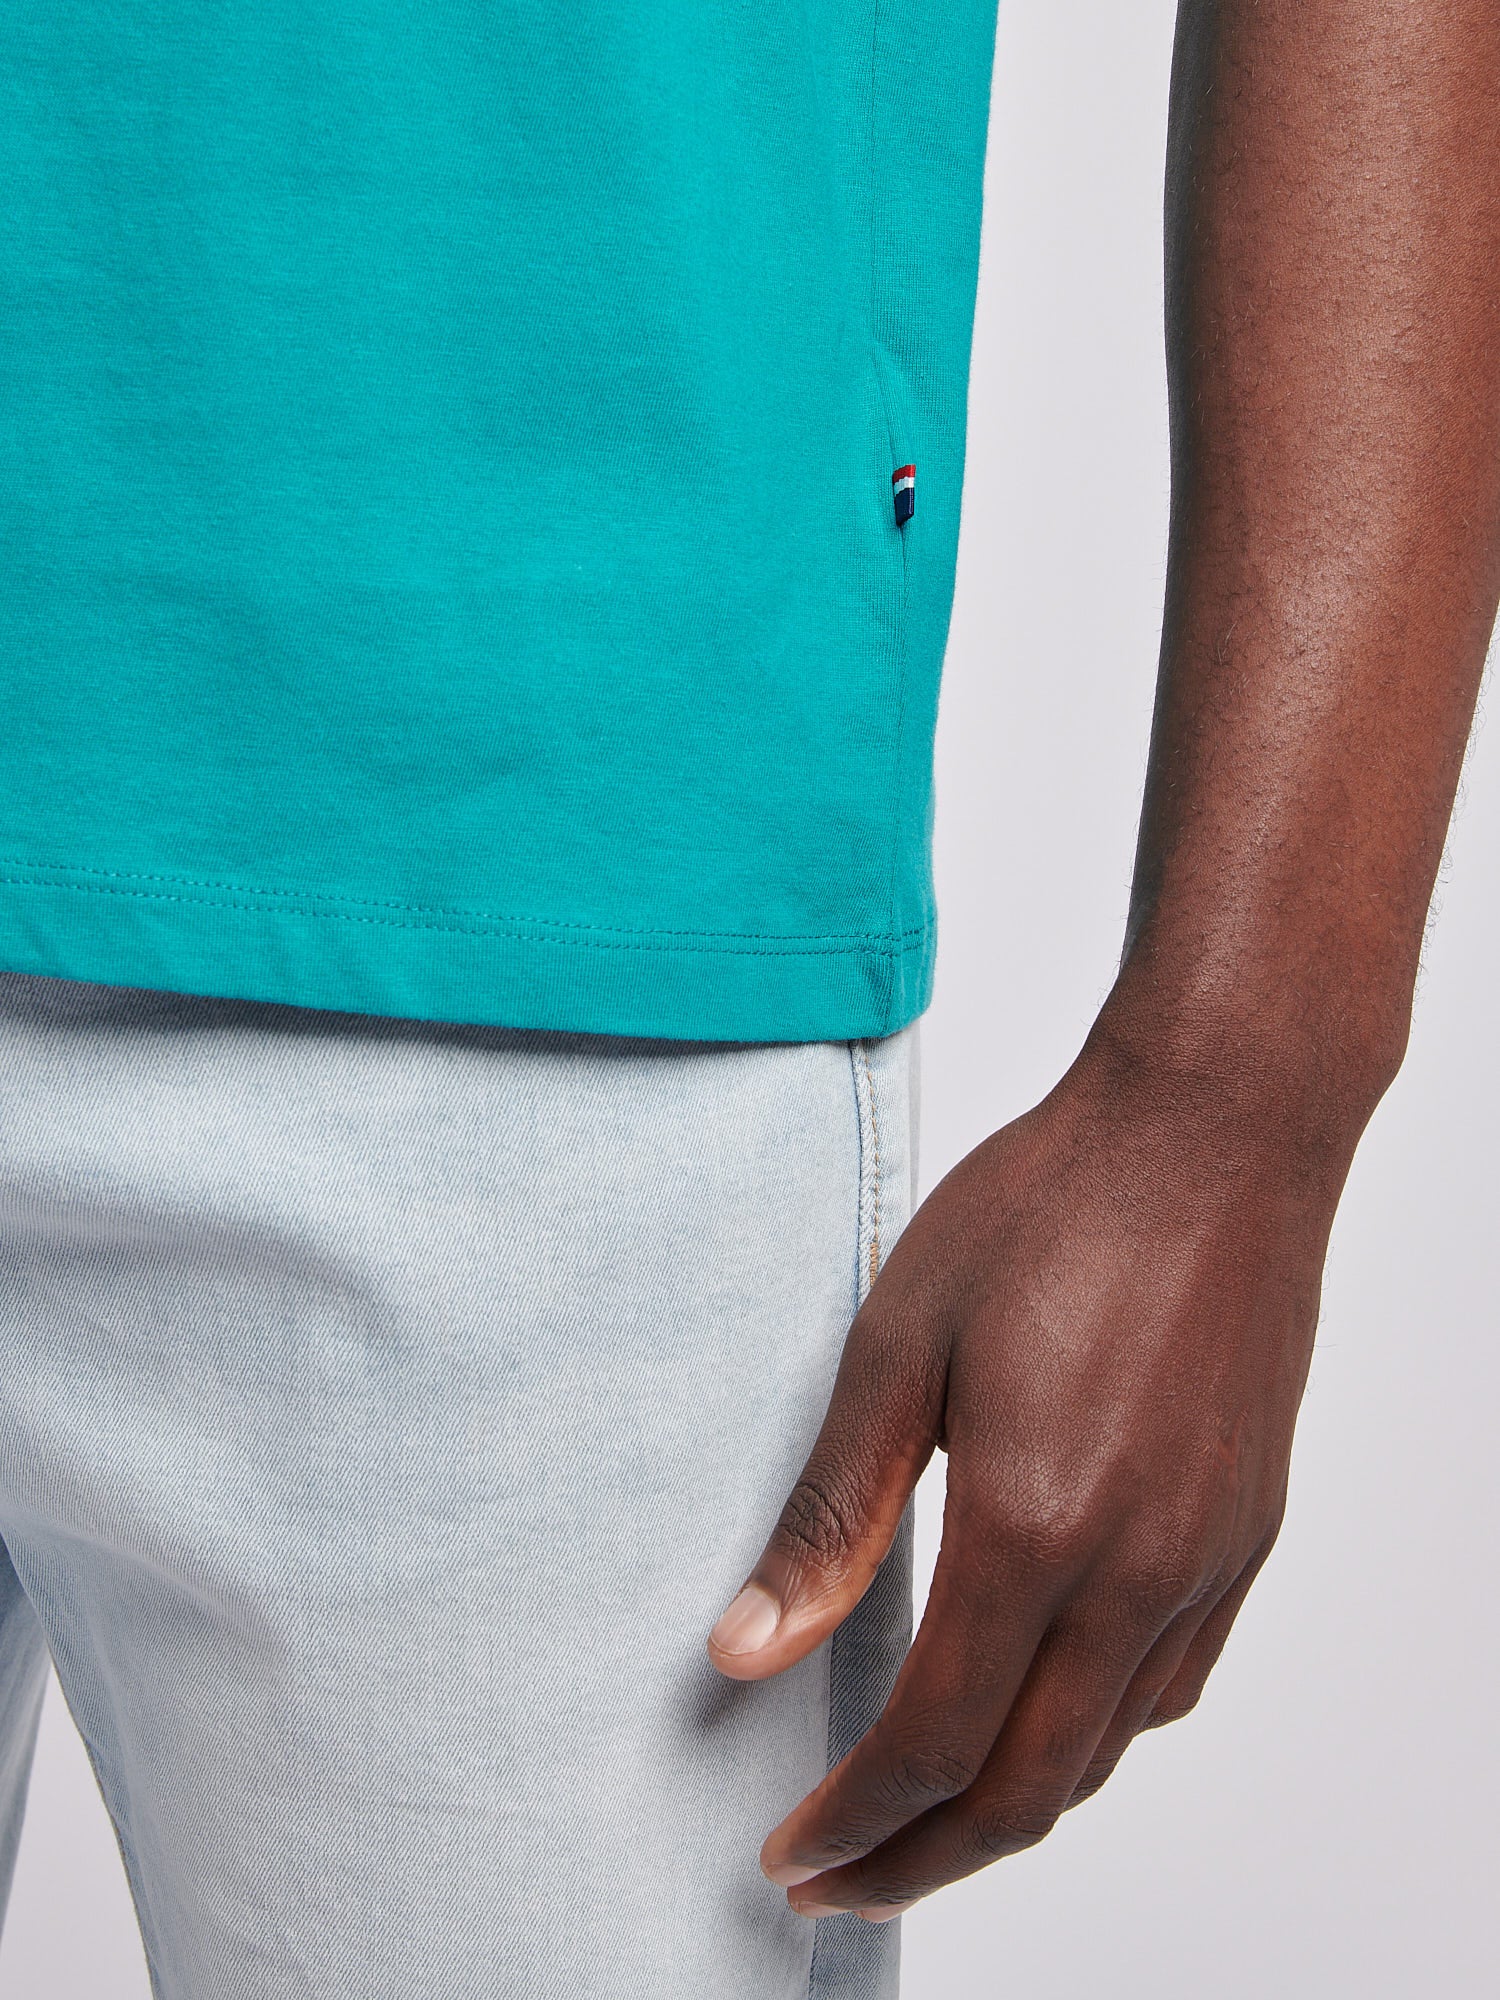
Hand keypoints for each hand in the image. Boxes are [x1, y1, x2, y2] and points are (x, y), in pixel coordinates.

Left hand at [708, 1025, 1354, 1919]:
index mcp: (1036, 1525)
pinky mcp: (1246, 1529)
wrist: (1216, 1127)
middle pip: (1029, 1790)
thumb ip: (830, 1513)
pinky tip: (1045, 1716)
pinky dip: (1093, 1740)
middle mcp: (1139, 1568)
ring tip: (926, 1822)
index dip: (855, 1820)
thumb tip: (746, 1647)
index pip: (935, 1743)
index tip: (787, 1851)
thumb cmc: (1052, 1207)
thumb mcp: (899, 1342)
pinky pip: (1172, 1686)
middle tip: (838, 1883)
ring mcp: (1209, 1556)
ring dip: (1010, 1812)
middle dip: (922, 1861)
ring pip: (1107, 1752)